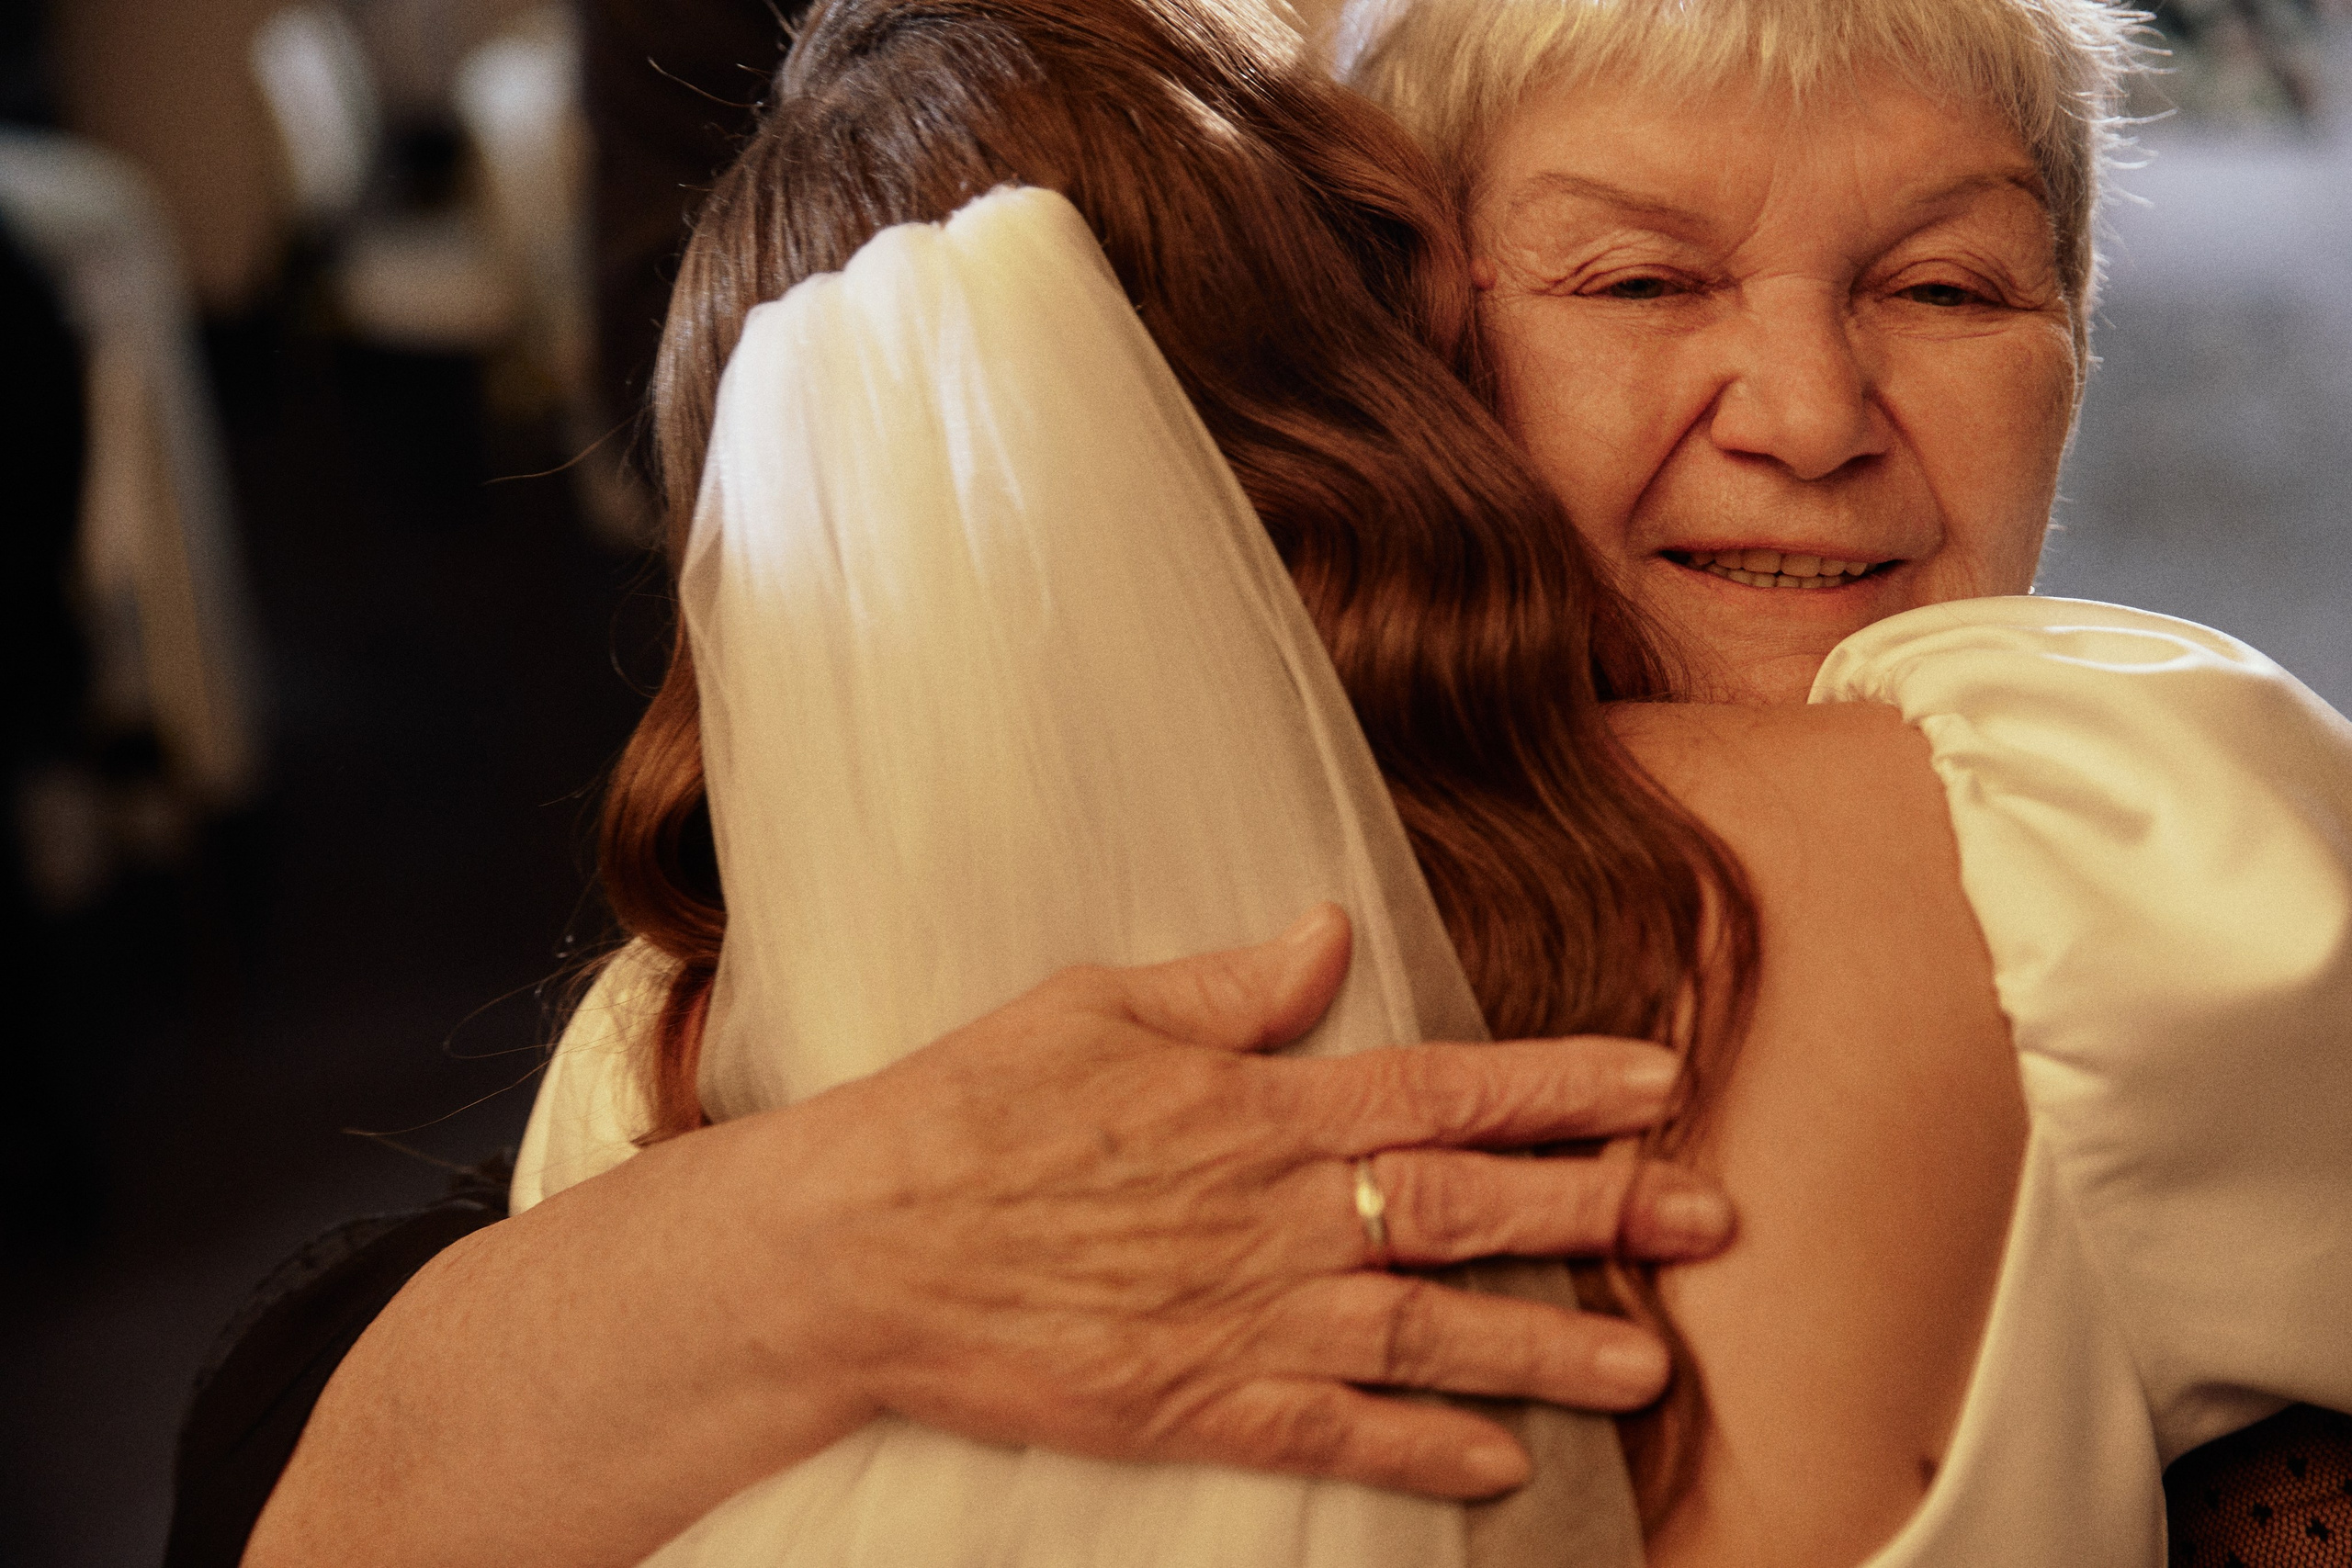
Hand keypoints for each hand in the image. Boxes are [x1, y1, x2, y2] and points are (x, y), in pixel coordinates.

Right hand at [728, 903, 1732, 1498]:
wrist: (863, 1246)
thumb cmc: (970, 1109)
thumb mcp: (1095, 1006)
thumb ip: (1229, 985)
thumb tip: (1330, 933)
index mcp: (1258, 1103)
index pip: (1443, 1088)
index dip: (1559, 1086)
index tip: (1657, 1083)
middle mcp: (1274, 1212)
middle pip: (1468, 1210)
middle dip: (1600, 1212)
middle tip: (1709, 1218)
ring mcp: (1241, 1315)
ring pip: (1429, 1333)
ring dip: (1548, 1349)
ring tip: (1649, 1365)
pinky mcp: (1193, 1402)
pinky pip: (1332, 1432)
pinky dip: (1422, 1451)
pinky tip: (1500, 1467)